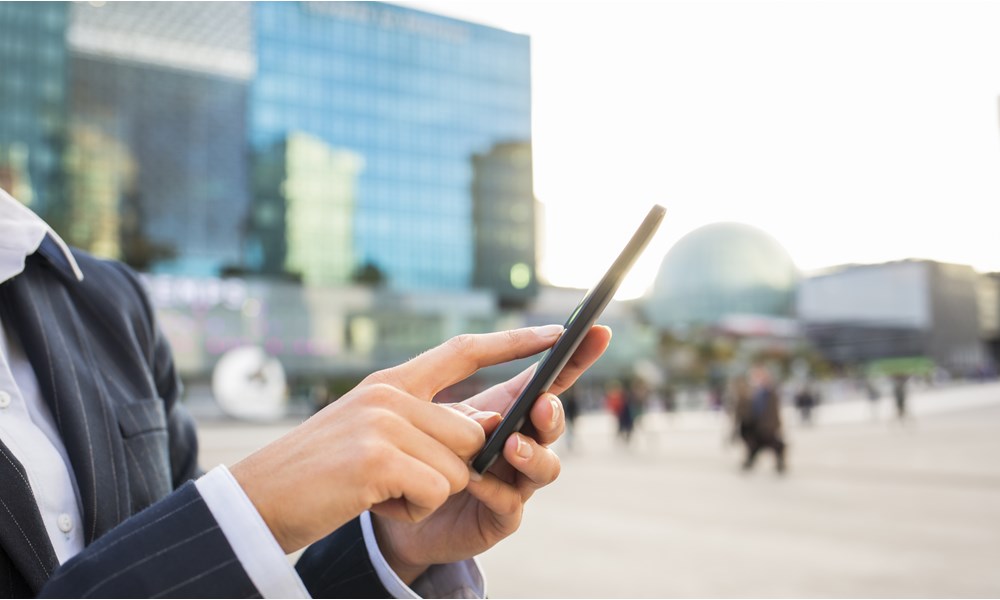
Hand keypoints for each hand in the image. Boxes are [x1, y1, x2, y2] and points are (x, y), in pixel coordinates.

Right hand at [229, 325, 568, 553]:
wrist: (256, 502)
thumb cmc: (319, 475)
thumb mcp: (370, 434)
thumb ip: (423, 421)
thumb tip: (484, 423)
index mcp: (390, 382)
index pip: (464, 351)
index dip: (512, 342)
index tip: (556, 333)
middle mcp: (390, 393)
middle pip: (472, 431)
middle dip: (449, 468)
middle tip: (394, 479)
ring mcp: (384, 421)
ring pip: (459, 465)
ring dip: (426, 492)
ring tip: (376, 489)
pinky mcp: (378, 456)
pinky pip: (436, 491)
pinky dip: (411, 509)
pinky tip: (371, 501)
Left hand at [372, 325, 611, 582]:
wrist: (395, 505)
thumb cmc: (421, 450)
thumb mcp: (432, 415)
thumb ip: (459, 409)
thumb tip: (495, 418)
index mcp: (508, 408)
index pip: (550, 378)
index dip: (576, 355)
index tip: (597, 331)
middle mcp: (522, 442)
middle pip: (552, 423)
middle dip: (552, 412)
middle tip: (540, 404)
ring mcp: (516, 481)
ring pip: (546, 467)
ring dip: (533, 454)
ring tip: (510, 445)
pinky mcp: (500, 517)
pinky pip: (511, 503)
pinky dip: (497, 490)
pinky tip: (476, 482)